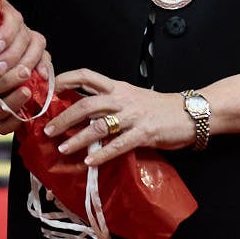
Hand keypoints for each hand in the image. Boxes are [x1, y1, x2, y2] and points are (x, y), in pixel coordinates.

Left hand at [42, 68, 193, 165]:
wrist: (191, 113)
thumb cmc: (159, 107)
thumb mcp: (132, 97)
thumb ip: (110, 101)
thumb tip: (82, 111)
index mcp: (118, 87)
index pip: (87, 76)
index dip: (66, 79)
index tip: (49, 88)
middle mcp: (123, 98)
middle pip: (86, 103)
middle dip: (64, 117)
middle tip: (48, 130)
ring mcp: (134, 116)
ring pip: (99, 125)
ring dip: (78, 138)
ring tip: (63, 148)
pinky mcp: (145, 133)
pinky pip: (119, 144)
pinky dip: (102, 154)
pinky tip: (90, 162)